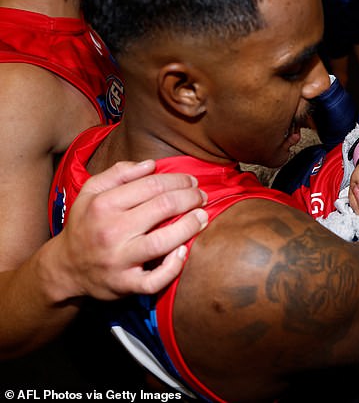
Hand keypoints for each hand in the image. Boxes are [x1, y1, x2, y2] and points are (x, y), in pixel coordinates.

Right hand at [50, 160, 207, 300]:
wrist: (65, 267)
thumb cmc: (85, 224)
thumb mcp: (90, 192)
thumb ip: (119, 173)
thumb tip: (151, 164)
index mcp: (104, 204)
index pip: (152, 185)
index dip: (178, 180)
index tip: (191, 181)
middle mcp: (111, 230)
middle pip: (163, 207)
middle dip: (190, 198)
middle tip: (202, 196)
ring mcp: (119, 259)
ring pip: (163, 241)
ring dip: (190, 227)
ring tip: (203, 217)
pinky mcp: (125, 284)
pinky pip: (154, 280)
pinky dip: (173, 268)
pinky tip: (183, 253)